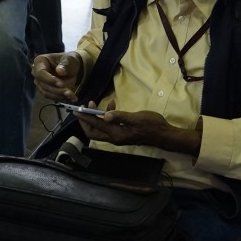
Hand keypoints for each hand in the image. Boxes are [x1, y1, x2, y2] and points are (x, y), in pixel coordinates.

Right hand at [31, 52, 82, 101]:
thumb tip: (60, 71)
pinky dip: (61, 98)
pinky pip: (51, 97)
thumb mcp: (70, 60)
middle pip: (43, 85)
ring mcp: (40, 83)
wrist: (72, 68)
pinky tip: (71, 98)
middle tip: (70, 93)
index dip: (49, 80)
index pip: (40, 73)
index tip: (61, 84)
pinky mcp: (45, 91)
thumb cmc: (69, 61)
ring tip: (72, 96)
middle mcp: (36, 73)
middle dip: (57, 90)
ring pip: (47, 93)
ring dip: (60, 96)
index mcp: (40, 62)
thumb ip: (65, 64)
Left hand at [77, 109, 198, 154]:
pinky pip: (109, 126)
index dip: (85, 119)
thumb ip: (120, 116)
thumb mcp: (136, 118)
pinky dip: (107, 117)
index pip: (95, 128)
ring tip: (98, 103)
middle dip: (87, 120)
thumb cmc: (152, 125)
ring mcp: (118, 136)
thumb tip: (105, 115)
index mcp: (116, 134)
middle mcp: (115, 138)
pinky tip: (112, 106)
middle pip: (93, 132)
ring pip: (101, 129)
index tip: (77, 110)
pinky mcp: (123, 133)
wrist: (163, 134)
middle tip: (86, 106)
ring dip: (97, 117)